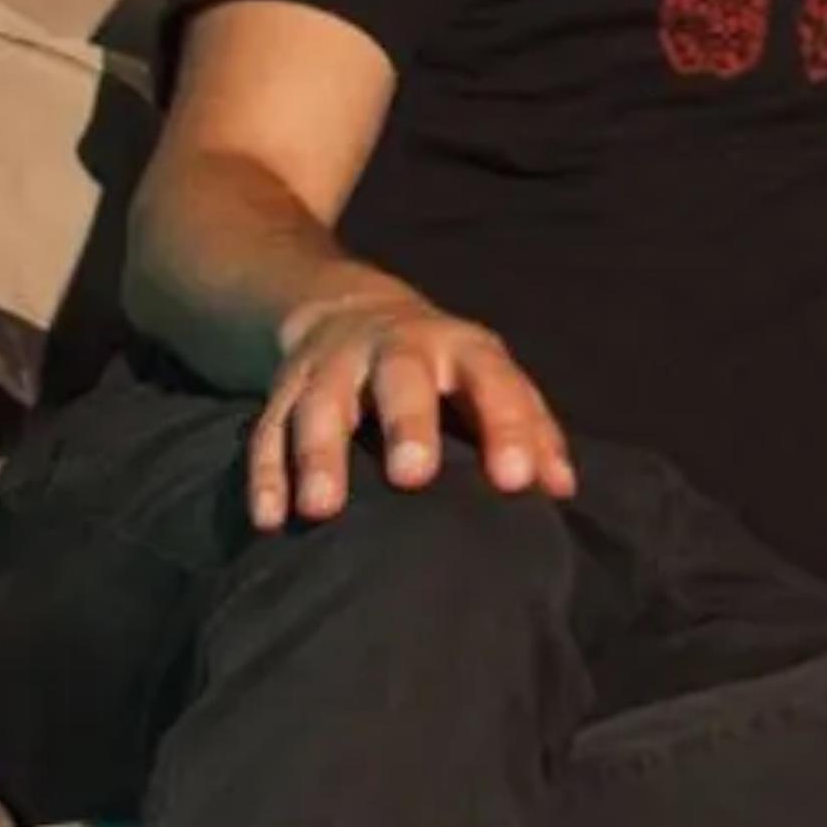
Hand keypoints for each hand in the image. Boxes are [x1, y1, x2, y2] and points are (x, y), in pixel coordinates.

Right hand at [251, 286, 574, 529]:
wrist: (354, 309)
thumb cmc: (446, 369)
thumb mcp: (491, 382)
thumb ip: (531, 432)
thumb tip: (561, 490)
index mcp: (461, 349)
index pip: (493, 383)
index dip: (508, 429)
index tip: (516, 482)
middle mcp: (395, 349)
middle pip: (400, 379)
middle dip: (407, 424)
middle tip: (413, 476)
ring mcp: (333, 366)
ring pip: (321, 405)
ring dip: (319, 455)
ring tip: (322, 510)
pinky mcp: (284, 389)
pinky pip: (267, 429)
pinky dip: (265, 473)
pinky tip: (269, 518)